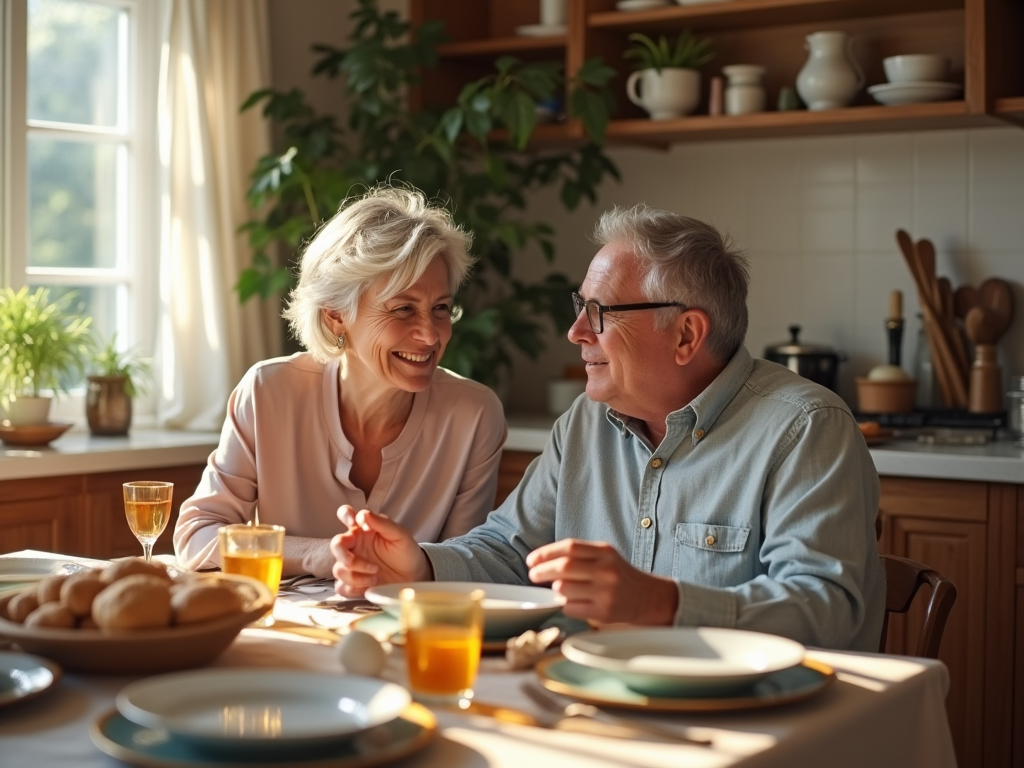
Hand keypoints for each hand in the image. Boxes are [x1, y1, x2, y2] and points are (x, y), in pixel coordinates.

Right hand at [330, 506, 431, 596]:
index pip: (345, 514)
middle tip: (366, 564)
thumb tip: (364, 514)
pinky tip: (369, 585)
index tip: (353, 523)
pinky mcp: (353, 583)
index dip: (344, 515)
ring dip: (356, 575)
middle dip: (346, 556)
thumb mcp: (400, 535)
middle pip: (335, 545)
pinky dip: (354, 588)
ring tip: (376, 575)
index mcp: (363, 529)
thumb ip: (382, 523)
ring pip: (338, 569)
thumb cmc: (406, 552)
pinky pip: (341, 587)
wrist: (413, 576)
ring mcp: (352, 565)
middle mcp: (354, 545)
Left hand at [526, 539, 677, 624]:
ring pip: (564, 589)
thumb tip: (544, 561)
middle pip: (564, 566)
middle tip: (533, 574)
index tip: (532, 560)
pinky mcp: (604, 611)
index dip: (546, 553)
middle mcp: (606, 570)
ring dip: (554, 589)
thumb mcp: (607, 557)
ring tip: (556, 589)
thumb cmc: (621, 576)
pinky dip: (564, 605)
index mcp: (605, 552)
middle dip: (542, 570)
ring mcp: (606, 591)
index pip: (569, 547)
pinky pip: (571, 608)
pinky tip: (569, 602)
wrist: (650, 598)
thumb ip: (581, 556)